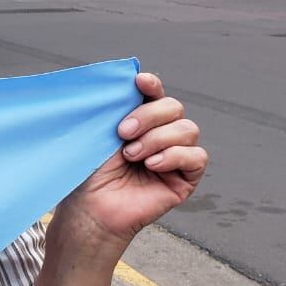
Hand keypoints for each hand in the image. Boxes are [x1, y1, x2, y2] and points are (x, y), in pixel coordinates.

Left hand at [57, 73, 206, 250]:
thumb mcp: (98, 132)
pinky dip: (174, 156)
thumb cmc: (89, 172)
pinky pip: (196, 156)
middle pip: (173, 108)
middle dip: (148, 116)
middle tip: (123, 133)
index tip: (139, 83)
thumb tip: (128, 77)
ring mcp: (175, 156)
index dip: (151, 85)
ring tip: (131, 155)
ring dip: (157, 139)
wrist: (91, 207)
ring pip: (187, 130)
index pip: (154, 93)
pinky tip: (151, 165)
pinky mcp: (185, 178)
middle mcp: (160, 134)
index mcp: (138, 119)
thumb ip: (114, 106)